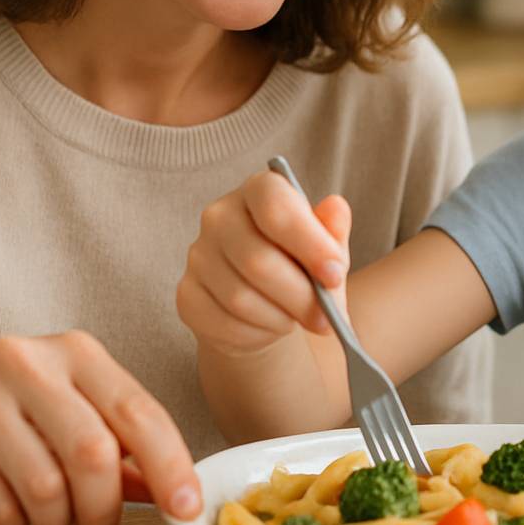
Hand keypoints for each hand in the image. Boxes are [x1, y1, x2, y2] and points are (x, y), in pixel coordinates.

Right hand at [0, 330, 199, 524]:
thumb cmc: (7, 409)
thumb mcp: (68, 408)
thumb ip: (120, 445)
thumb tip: (172, 491)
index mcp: (75, 351)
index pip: (138, 411)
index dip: (170, 465)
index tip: (186, 509)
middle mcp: (27, 361)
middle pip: (93, 454)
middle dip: (105, 511)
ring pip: (44, 487)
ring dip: (55, 522)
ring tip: (48, 519)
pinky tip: (10, 513)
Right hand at [177, 170, 351, 354]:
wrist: (267, 299)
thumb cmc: (301, 263)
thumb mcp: (326, 245)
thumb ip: (332, 229)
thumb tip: (336, 208)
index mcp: (258, 190)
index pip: (275, 205)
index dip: (309, 242)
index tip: (335, 274)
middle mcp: (220, 216)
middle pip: (258, 259)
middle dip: (300, 296)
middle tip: (327, 318)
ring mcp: (198, 255)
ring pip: (240, 298)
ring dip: (280, 318)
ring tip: (297, 319)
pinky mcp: (187, 294)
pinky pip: (222, 323)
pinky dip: (256, 334)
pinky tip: (270, 327)